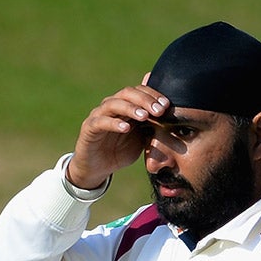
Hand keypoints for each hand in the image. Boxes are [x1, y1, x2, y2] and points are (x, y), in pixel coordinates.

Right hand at [67, 76, 170, 190]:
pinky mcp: (89, 128)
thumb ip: (153, 127)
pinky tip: (125, 127)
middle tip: (159, 111)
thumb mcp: (142, 138)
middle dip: (145, 100)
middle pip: (127, 93)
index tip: (167, 105)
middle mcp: (111, 106)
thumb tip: (171, 118)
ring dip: (130, 108)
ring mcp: (99, 115)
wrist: (99, 168)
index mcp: (125, 106)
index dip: (153, 95)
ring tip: (144, 116)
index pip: (139, 92)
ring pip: (113, 104)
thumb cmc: (121, 150)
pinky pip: (101, 122)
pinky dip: (113, 123)